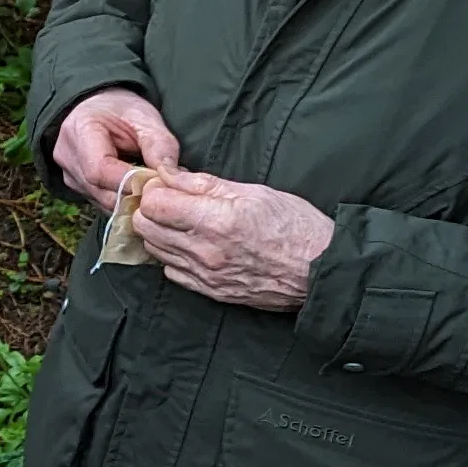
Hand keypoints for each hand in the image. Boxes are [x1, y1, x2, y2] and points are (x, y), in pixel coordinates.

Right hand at [53, 88, 182, 205]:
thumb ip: (160, 146)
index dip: (131, 181)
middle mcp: (67, 157)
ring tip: (152, 185)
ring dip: (131, 199)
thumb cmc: (122, 108)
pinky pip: (102, 202)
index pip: (100, 170)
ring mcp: (69, 174)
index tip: (159, 181)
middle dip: (135, 194)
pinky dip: (123, 199)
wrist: (99, 105)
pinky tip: (138, 187)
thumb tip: (172, 177)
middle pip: (101, 191)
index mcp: (79, 131)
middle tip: (163, 187)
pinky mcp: (76, 186)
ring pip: (103, 202)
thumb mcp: (145, 118)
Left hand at [133, 170, 334, 314]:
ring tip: (181, 221)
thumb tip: (168, 174)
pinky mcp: (211, 292)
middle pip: (146, 228)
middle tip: (169, 200)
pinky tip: (191, 245)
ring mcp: (206, 276)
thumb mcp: (253, 191)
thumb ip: (203, 183)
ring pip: (155, 251)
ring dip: (160, 233)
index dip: (154, 190)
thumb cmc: (295, 226)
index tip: (165, 184)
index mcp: (215, 220)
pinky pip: (173, 272)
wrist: (321, 271)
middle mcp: (205, 251)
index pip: (153, 204)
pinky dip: (173, 256)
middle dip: (151, 210)